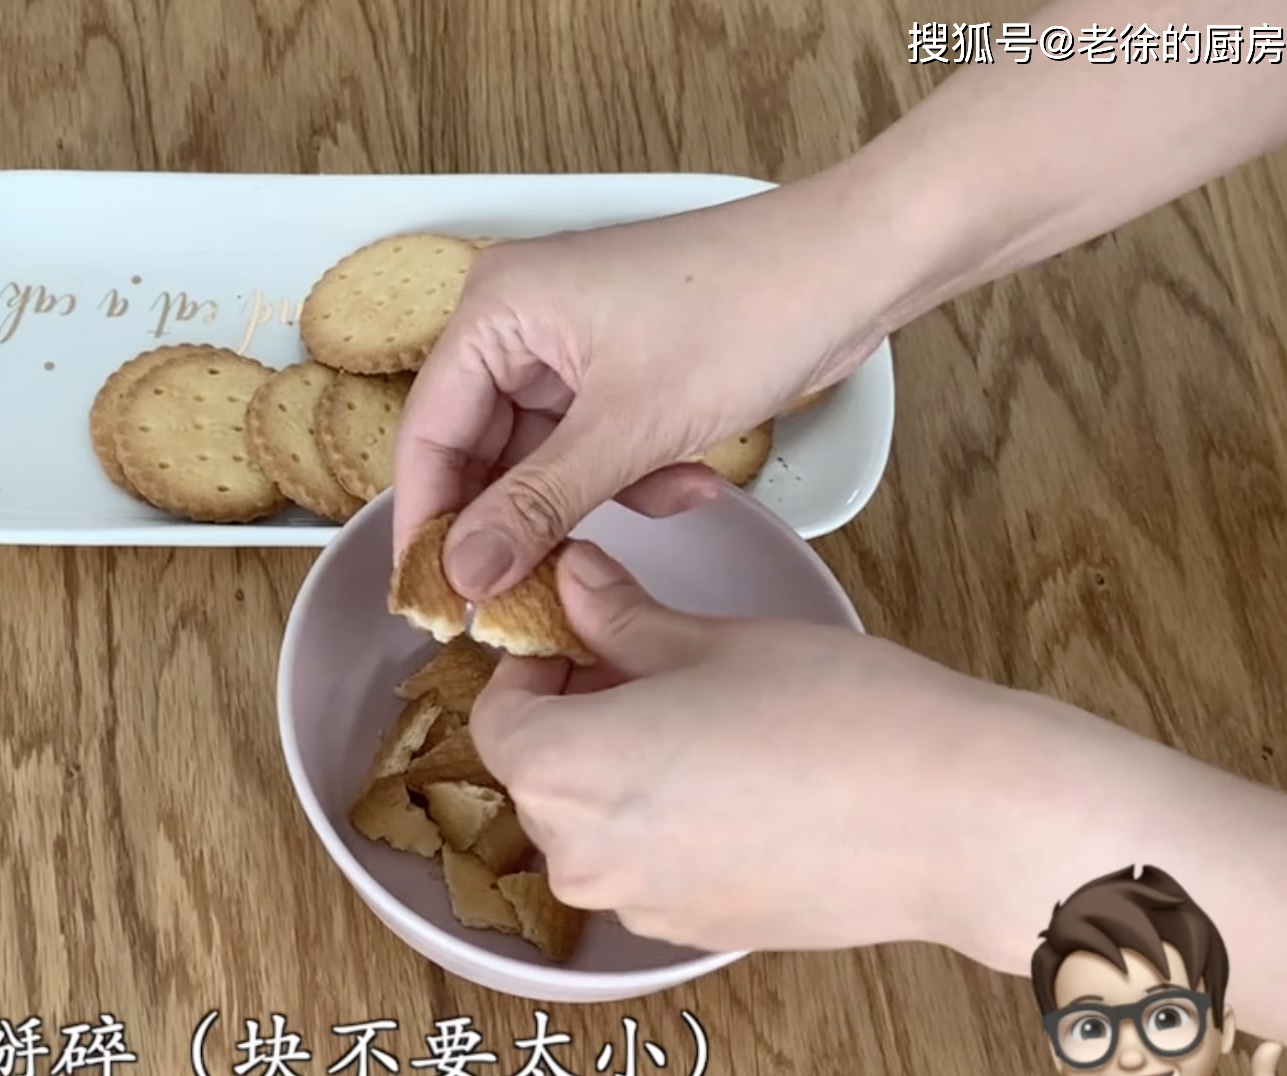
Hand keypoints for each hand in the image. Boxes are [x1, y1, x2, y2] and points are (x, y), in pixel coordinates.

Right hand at [390, 176, 903, 599]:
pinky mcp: (620, 364)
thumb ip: (535, 508)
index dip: (428, 523)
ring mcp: (571, 342)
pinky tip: (689, 477)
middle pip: (481, 449)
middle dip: (524, 517)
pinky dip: (632, 474)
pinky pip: (591, 444)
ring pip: (542, 456)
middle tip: (534, 593)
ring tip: (660, 496)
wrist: (859, 265)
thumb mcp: (629, 429)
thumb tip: (462, 576)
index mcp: (497, 308)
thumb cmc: (748, 311)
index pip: (427, 432)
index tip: (433, 600)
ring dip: (593, 497)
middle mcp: (519, 318)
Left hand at [464, 541, 1107, 954]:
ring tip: (708, 723)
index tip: (583, 636)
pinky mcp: (693, 934)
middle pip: (540, 775)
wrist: (956, 821)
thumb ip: (617, 617)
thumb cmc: (833, 715)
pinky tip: (743, 784)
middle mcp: (581, 856)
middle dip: (578, 716)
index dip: (532, 666)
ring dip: (621, 771)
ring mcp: (638, 906)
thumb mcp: (709, 639)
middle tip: (654, 666)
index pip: (496, 716)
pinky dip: (667, 824)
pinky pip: (646, 867)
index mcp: (561, 770)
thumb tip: (568, 577)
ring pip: (594, 825)